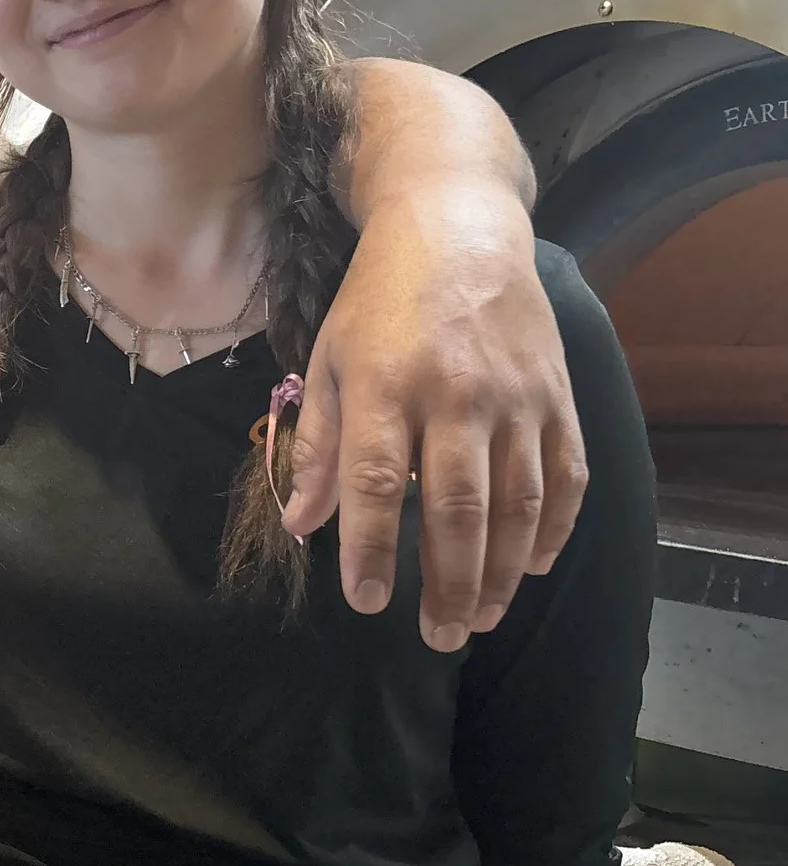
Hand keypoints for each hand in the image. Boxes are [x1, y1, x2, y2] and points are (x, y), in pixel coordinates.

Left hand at [282, 187, 586, 649]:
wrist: (460, 229)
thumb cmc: (380, 300)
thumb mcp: (330, 359)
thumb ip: (320, 445)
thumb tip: (301, 523)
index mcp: (385, 385)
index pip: (375, 484)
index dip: (370, 550)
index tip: (365, 602)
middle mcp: (455, 394)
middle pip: (455, 507)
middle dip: (445, 582)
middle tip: (437, 637)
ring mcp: (516, 396)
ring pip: (516, 502)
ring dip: (500, 571)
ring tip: (478, 618)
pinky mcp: (558, 395)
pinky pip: (564, 475)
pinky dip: (552, 528)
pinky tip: (529, 566)